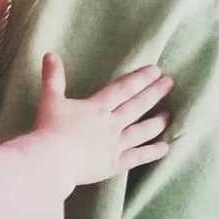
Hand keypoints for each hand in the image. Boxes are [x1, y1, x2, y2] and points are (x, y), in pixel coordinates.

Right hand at [34, 53, 170, 186]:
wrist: (52, 161)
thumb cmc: (49, 129)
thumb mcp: (50, 99)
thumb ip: (53, 77)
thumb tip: (50, 54)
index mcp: (97, 107)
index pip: (123, 89)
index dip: (140, 79)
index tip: (156, 71)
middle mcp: (111, 124)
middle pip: (137, 106)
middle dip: (154, 93)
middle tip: (169, 83)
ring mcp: (115, 145)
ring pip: (141, 131)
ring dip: (157, 122)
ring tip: (168, 114)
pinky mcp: (114, 164)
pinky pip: (137, 157)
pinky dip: (152, 152)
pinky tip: (165, 148)